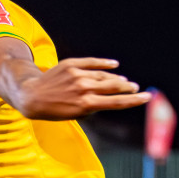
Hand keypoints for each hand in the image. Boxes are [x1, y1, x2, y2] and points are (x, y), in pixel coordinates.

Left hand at [21, 58, 150, 119]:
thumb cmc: (54, 110)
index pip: (116, 102)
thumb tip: (109, 98)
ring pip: (103, 76)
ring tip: (125, 82)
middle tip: (136, 88)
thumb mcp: (75, 115)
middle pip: (113, 87)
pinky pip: (91, 62)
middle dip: (127, 88)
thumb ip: (93, 107)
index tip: (146, 97)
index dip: (133, 100)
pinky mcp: (71, 64)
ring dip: (116, 79)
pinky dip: (104, 64)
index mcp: (86, 104)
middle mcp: (83, 88)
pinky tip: (114, 65)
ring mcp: (77, 75)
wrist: (32, 97)